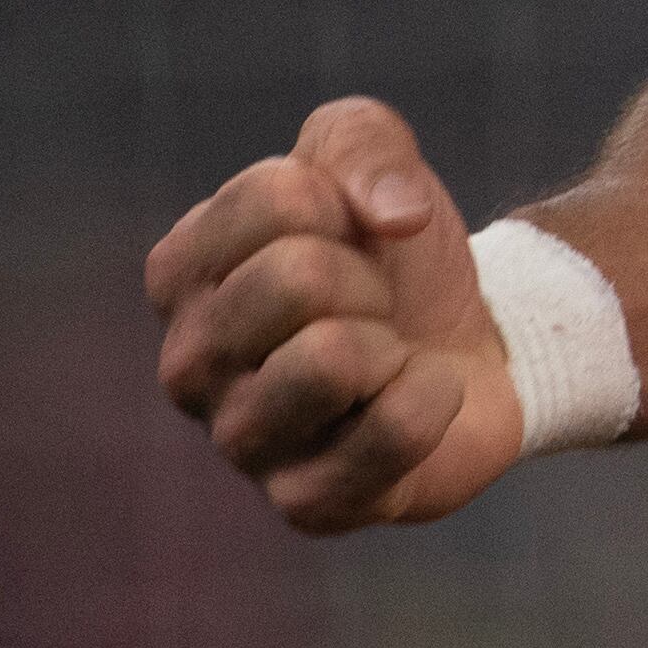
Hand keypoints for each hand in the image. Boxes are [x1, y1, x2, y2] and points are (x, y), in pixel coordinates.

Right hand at [147, 95, 524, 532]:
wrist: (468, 339)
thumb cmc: (390, 251)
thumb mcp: (372, 153)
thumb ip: (362, 142)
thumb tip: (395, 217)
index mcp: (179, 274)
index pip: (272, 198)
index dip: (341, 201)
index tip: (345, 232)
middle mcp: (185, 366)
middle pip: (295, 278)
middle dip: (368, 276)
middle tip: (371, 303)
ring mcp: (238, 444)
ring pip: (331, 359)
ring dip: (391, 341)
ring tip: (382, 356)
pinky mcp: (305, 505)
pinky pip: (393, 429)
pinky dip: (434, 396)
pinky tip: (413, 402)